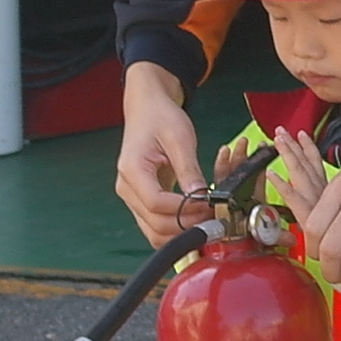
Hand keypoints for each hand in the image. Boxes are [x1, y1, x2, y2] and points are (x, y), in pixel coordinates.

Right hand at [116, 62, 205, 248]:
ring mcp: (132, 196)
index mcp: (132, 170)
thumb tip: (202, 199)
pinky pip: (156, 225)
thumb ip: (189, 171)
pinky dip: (176, 228)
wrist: (147, 108)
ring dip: (181, 232)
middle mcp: (126, 188)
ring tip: (207, 219)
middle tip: (214, 217)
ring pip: (154, 231)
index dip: (185, 210)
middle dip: (186, 225)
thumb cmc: (161, 117)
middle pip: (154, 224)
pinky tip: (196, 218)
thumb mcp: (180, 139)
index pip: (156, 203)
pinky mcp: (141, 200)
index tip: (208, 206)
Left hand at [269, 126, 340, 253]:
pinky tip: (272, 173)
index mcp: (338, 195)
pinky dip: (283, 186)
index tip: (302, 136)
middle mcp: (330, 196)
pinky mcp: (313, 219)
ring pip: (302, 176)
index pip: (320, 167)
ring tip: (276, 139)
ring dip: (288, 156)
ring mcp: (320, 206)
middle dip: (293, 148)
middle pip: (309, 166)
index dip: (309, 151)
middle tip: (281, 130)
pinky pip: (296, 200)